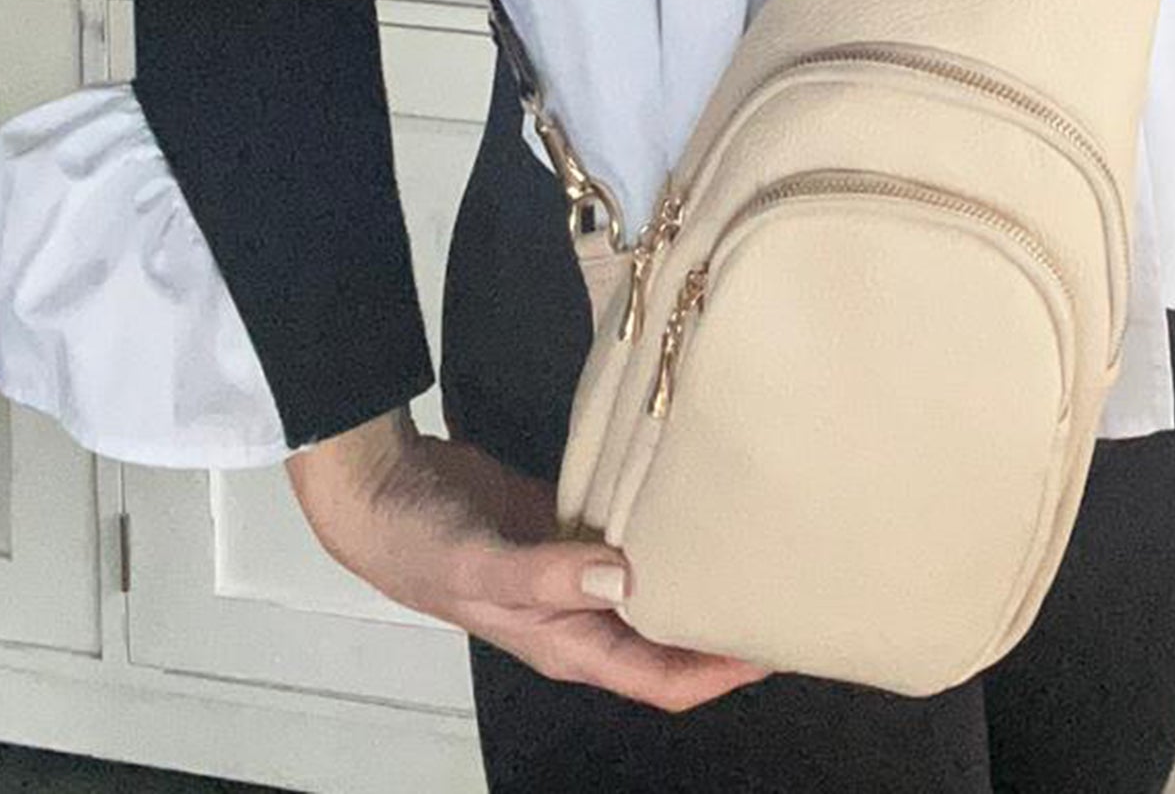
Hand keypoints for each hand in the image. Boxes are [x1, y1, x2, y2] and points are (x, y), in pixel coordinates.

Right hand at [286, 406, 771, 711]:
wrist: (384, 495)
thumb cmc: (428, 545)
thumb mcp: (484, 567)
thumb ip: (549, 575)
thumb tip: (627, 579)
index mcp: (571, 645)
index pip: (663, 679)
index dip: (720, 671)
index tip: (778, 644)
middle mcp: (585, 617)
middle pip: (673, 637)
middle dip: (727, 624)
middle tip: (790, 585)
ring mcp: (582, 571)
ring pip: (659, 585)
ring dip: (703, 572)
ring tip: (763, 542)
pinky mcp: (575, 526)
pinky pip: (635, 535)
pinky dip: (669, 526)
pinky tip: (703, 495)